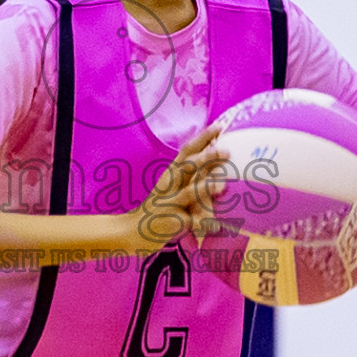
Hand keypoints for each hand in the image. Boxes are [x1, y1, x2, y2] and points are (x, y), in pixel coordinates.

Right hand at [130, 126, 227, 250]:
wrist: (130, 230)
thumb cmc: (157, 207)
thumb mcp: (169, 187)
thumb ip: (189, 175)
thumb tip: (215, 162)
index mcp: (170, 174)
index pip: (187, 151)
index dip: (203, 137)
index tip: (219, 126)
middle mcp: (169, 185)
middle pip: (188, 167)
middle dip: (207, 158)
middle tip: (226, 151)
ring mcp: (169, 203)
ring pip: (188, 193)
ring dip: (205, 187)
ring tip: (221, 184)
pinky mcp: (171, 222)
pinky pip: (189, 222)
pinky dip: (203, 224)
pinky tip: (217, 226)